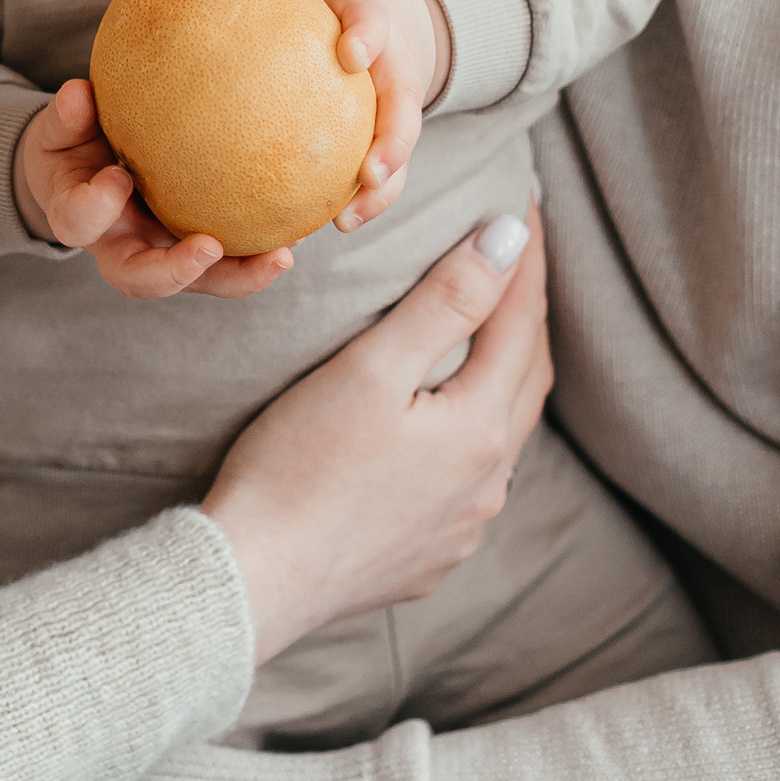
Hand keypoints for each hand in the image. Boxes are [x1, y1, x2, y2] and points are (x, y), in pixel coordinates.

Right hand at [13, 79, 297, 302]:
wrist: (85, 173)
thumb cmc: (73, 144)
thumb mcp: (62, 127)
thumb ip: (68, 115)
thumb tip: (78, 93)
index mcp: (80, 216)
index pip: (78, 223)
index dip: (96, 208)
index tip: (118, 177)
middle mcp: (120, 246)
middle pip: (141, 279)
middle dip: (176, 271)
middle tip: (210, 250)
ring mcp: (160, 253)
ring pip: (198, 281)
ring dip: (240, 275)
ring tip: (282, 256)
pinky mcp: (194, 248)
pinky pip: (229, 260)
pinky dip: (261, 252)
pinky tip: (299, 231)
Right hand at [200, 206, 550, 665]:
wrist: (252, 581)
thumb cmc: (297, 468)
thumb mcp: (370, 370)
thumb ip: (446, 302)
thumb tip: (510, 239)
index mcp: (480, 431)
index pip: (522, 321)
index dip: (527, 256)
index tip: (526, 198)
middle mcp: (487, 485)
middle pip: (526, 377)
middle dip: (525, 309)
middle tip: (518, 252)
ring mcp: (461, 530)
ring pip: (502, 434)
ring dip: (504, 375)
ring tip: (489, 331)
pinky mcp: (428, 559)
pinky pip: (471, 483)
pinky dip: (471, 434)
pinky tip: (445, 427)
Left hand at [263, 0, 450, 228]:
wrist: (404, 11)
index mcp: (374, 14)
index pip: (374, 19)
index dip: (367, 35)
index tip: (352, 53)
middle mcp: (396, 66)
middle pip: (405, 107)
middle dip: (393, 142)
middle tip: (370, 171)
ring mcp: (400, 106)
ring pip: (402, 152)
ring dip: (382, 189)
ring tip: (347, 219)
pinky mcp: (393, 136)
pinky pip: (386, 171)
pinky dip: (365, 201)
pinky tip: (332, 225)